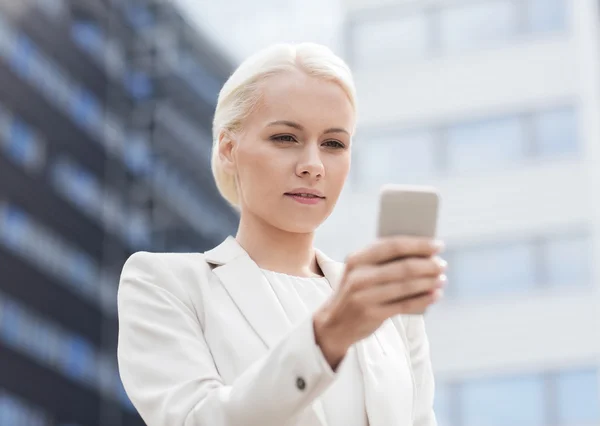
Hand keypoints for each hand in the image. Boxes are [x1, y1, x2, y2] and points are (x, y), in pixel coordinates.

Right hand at [313, 236, 446, 368]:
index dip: (418, 244)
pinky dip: (423, 299)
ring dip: (428, 282)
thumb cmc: (356, 292)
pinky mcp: (372, 314)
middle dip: (427, 265)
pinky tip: (435, 295)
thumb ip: (384, 262)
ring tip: (442, 279)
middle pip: (402, 267)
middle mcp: (359, 276)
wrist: (333, 323)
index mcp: (357, 259)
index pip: (392, 246)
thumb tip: (424, 254)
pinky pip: (404, 305)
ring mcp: (364, 296)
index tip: (438, 245)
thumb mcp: (360, 272)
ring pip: (406, 286)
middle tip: (442, 264)